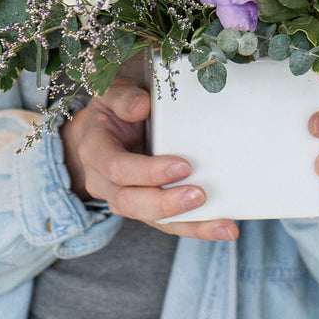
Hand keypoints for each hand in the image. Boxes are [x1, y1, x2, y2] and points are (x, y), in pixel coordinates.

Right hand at [59, 77, 239, 241]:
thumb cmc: (114, 107)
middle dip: (167, 203)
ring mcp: (125, 198)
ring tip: (223, 226)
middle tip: (200, 195)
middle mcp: (104, 181)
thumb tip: (142, 106)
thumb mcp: (112, 92)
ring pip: (153, 220)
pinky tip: (223, 227)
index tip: (182, 165)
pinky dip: (196, 226)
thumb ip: (123, 96)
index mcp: (95, 150)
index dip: (148, 172)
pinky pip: (169, 223)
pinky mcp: (147, 207)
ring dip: (189, 224)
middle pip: (130, 202)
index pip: (117, 168)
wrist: (106, 128)